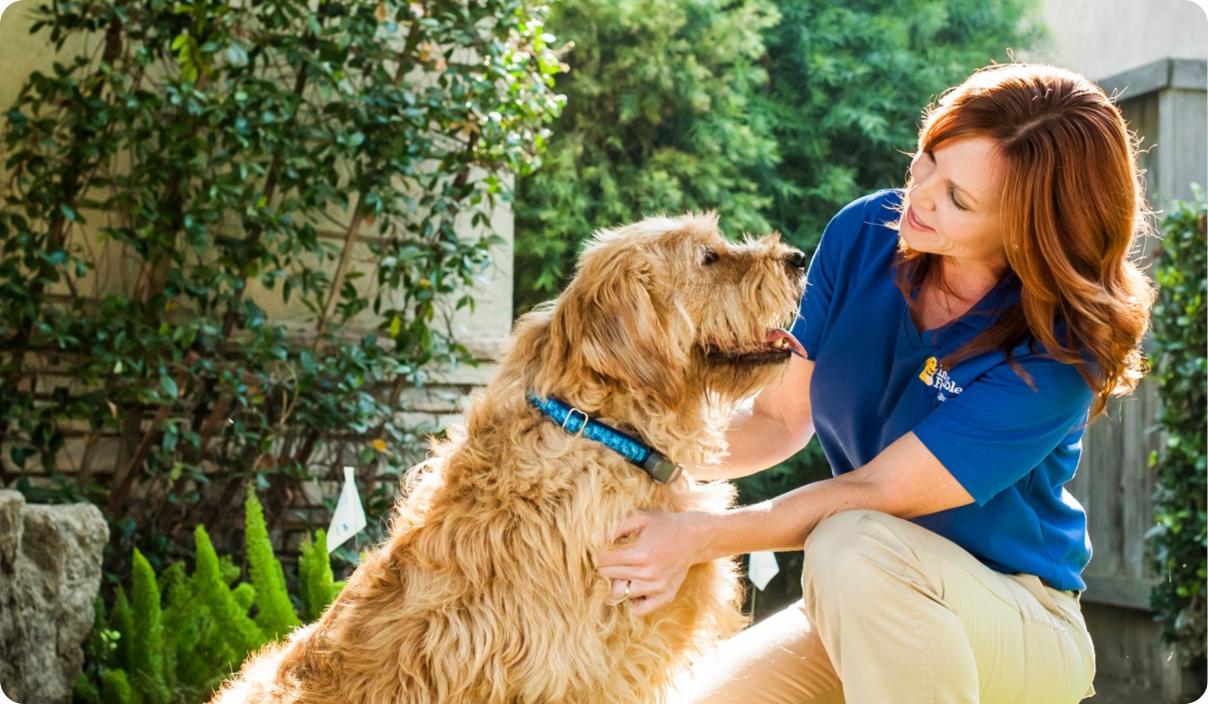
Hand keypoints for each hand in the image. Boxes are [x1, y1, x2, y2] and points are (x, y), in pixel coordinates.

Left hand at [596, 510, 711, 615]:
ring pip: (620, 593)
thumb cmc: (664, 525)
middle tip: (614, 557)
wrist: (694, 538)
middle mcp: (649, 574)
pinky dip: (633, 600)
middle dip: (606, 565)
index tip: (602, 548)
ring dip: (619, 580)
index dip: (598, 553)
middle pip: (608, 576)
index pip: (604, 560)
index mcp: (641, 554)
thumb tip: (596, 538)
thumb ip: (616, 526)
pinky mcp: (665, 597)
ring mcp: (658, 588)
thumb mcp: (640, 517)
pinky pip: (638, 610)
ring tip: (627, 569)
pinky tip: (636, 585)